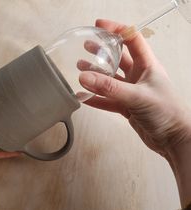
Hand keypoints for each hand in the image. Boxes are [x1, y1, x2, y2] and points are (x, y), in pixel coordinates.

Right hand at [78, 19, 190, 163]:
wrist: (172, 138)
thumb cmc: (167, 112)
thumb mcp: (138, 96)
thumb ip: (110, 88)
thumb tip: (85, 77)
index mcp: (147, 66)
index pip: (132, 39)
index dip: (116, 30)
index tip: (99, 27)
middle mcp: (139, 77)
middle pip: (118, 58)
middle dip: (102, 52)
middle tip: (87, 47)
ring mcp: (131, 92)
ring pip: (110, 80)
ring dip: (96, 75)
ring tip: (80, 69)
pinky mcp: (126, 106)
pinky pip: (108, 100)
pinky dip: (96, 99)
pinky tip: (85, 97)